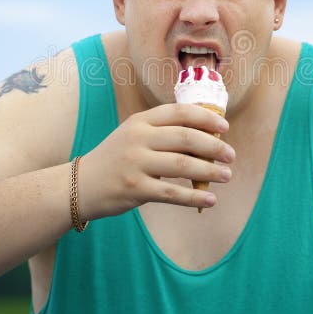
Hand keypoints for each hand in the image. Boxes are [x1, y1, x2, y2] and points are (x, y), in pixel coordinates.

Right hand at [77, 103, 234, 218]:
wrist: (81, 184)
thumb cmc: (117, 159)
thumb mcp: (134, 136)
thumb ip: (163, 133)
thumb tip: (208, 138)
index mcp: (140, 121)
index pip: (179, 112)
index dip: (206, 117)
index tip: (224, 126)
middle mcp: (138, 138)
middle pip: (185, 137)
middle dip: (214, 146)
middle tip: (231, 155)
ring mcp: (135, 163)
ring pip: (182, 165)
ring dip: (209, 171)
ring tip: (226, 176)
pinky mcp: (135, 189)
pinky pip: (172, 193)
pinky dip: (194, 197)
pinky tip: (210, 200)